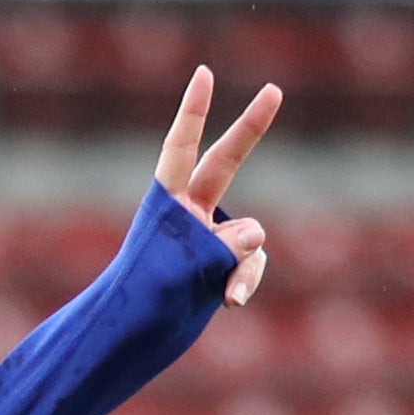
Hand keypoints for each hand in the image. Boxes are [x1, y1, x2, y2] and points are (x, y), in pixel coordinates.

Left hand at [153, 66, 280, 306]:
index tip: (205, 73)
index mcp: (167, 206)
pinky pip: (249, 266)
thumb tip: (256, 234)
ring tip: (219, 288)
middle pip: (225, 162)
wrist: (140, 341)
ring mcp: (212, 238)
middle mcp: (192, 214)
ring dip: (236, 263)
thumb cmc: (147, 301)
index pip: (181, 150)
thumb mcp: (183, 266)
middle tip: (274, 90)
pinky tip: (231, 301)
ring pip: (247, 237)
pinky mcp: (227, 264)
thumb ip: (226, 245)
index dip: (193, 111)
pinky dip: (243, 282)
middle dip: (250, 128)